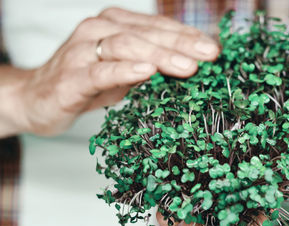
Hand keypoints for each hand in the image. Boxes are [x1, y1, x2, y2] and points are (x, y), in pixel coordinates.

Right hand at [10, 8, 218, 135]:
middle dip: (181, 44)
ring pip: (126, 46)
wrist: (37, 99)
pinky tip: (146, 72)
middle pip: (145, 33)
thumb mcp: (124, 73)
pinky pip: (100, 71)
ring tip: (188, 66)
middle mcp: (97, 31)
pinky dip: (124, 69)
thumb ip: (150, 65)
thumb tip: (191, 66)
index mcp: (114, 25)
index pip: (156, 27)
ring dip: (160, 55)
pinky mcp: (71, 76)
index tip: (214, 49)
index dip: (187, 36)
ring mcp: (82, 51)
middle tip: (209, 56)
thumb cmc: (86, 84)